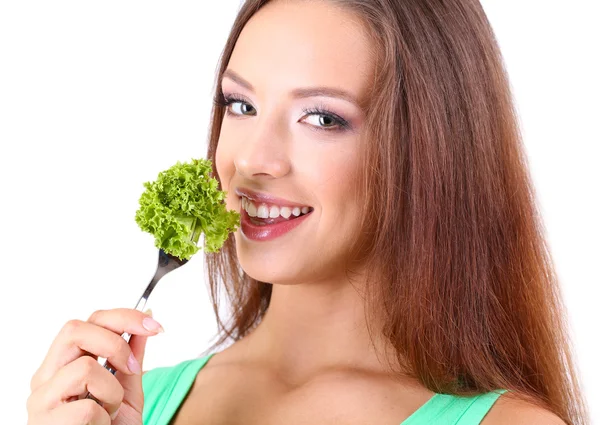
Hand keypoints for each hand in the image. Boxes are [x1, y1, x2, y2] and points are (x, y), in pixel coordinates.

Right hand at [27, 308, 163, 424]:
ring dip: (112, 391)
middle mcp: (46, 376)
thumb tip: (148, 315)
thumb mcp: (128, 388)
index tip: (155, 327)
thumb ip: (133, 354)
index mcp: (64, 363)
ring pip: (84, 368)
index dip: (124, 317)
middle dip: (115, 343)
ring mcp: (41, 399)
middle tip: (133, 369)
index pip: (88, 322)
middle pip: (74, 329)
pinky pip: (87, 408)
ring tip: (109, 410)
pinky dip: (104, 418)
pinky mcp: (46, 422)